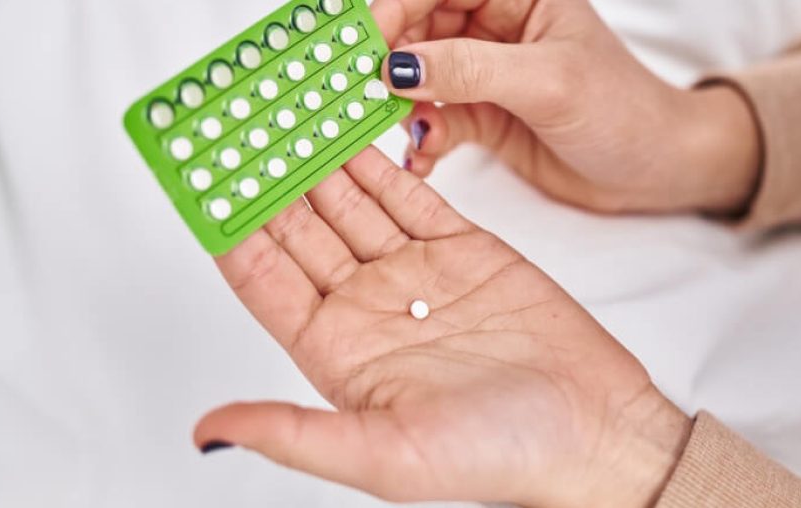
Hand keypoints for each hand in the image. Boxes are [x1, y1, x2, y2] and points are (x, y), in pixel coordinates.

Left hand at [193, 148, 690, 506]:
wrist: (595, 428)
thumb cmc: (502, 454)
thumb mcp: (384, 456)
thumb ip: (293, 434)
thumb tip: (209, 431)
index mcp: (338, 353)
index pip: (266, 281)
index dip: (232, 233)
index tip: (205, 185)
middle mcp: (369, 308)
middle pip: (301, 231)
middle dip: (268, 183)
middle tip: (241, 129)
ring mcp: (415, 273)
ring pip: (349, 202)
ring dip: (316, 161)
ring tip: (287, 114)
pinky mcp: (462, 247)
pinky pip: (406, 193)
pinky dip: (378, 158)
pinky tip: (351, 129)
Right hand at [369, 0, 762, 214]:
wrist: (655, 170)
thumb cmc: (624, 110)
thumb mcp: (547, 83)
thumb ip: (472, 69)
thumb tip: (399, 65)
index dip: (395, 8)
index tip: (365, 43)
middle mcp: (495, 26)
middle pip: (417, 27)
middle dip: (387, 59)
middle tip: (359, 91)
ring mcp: (486, 72)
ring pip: (419, 76)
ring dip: (400, 104)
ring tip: (396, 131)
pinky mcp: (482, 115)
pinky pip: (433, 119)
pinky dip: (421, 138)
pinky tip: (423, 157)